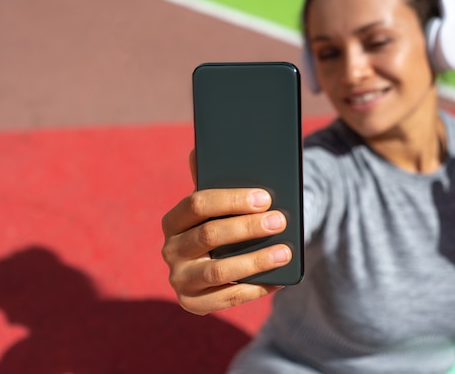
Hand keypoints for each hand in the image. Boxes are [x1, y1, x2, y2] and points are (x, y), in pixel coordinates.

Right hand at [161, 151, 291, 314]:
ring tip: (285, 252)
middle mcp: (170, 250)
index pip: (196, 205)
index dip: (231, 200)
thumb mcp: (217, 206)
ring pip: (218, 270)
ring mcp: (179, 279)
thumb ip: (210, 180)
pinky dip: (255, 287)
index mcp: (173, 221)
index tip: (264, 197)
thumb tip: (198, 150)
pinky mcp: (192, 304)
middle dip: (247, 227)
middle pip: (209, 235)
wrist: (217, 266)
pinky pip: (226, 297)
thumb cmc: (222, 226)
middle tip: (279, 220)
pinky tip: (278, 278)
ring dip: (255, 260)